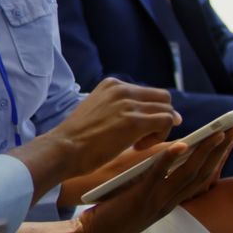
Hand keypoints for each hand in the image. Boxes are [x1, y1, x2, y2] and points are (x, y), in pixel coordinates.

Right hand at [45, 78, 178, 177]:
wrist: (64, 147)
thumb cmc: (77, 137)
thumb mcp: (97, 109)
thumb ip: (117, 106)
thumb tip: (142, 115)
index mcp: (112, 84)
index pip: (148, 93)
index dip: (150, 112)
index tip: (138, 129)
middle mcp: (122, 89)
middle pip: (163, 99)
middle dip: (161, 118)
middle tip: (145, 136)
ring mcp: (129, 104)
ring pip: (167, 111)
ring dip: (160, 130)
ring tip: (138, 143)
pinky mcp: (135, 121)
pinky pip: (166, 122)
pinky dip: (159, 137)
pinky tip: (138, 147)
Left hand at [73, 127, 232, 232]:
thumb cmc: (113, 211)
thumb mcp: (141, 193)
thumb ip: (155, 177)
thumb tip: (167, 152)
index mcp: (171, 200)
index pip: (202, 176)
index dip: (218, 157)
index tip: (228, 136)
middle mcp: (170, 202)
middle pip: (203, 174)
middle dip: (220, 151)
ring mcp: (157, 202)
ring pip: (187, 175)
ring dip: (204, 153)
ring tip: (217, 134)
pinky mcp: (140, 200)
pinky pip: (158, 178)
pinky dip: (169, 161)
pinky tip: (179, 145)